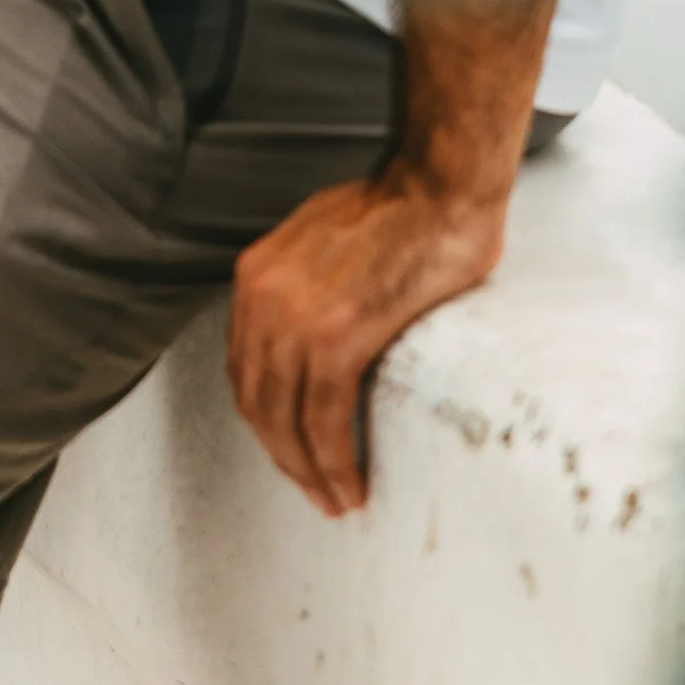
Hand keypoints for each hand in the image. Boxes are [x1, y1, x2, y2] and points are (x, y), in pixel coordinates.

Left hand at [226, 161, 507, 517]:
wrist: (438, 185)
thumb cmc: (399, 211)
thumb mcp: (322, 245)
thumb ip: (303, 289)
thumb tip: (310, 342)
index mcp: (257, 275)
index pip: (245, 370)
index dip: (267, 421)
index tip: (294, 452)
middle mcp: (263, 296)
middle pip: (258, 402)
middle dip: (284, 457)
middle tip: (317, 493)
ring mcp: (296, 316)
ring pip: (285, 420)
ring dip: (309, 471)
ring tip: (337, 499)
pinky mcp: (337, 335)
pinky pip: (324, 418)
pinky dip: (334, 461)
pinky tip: (353, 484)